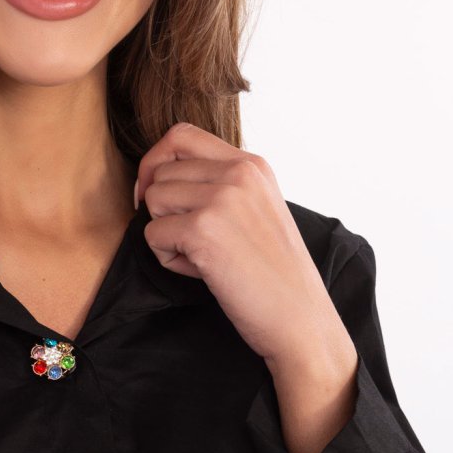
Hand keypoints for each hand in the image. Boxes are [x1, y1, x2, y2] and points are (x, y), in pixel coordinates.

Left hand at [133, 122, 356, 376]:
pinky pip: (153, 235)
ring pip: (152, 200)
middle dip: (162, 209)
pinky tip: (202, 272)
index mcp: (252, 164)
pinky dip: (169, 260)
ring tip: (201, 256)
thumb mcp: (257, 208)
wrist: (300, 317)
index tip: (153, 191)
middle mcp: (238, 172)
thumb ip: (220, 184)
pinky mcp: (203, 230)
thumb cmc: (274, 272)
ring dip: (165, 234)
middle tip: (190, 239)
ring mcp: (221, 199)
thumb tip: (157, 176)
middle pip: (160, 171)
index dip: (155, 161)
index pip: (181, 135)